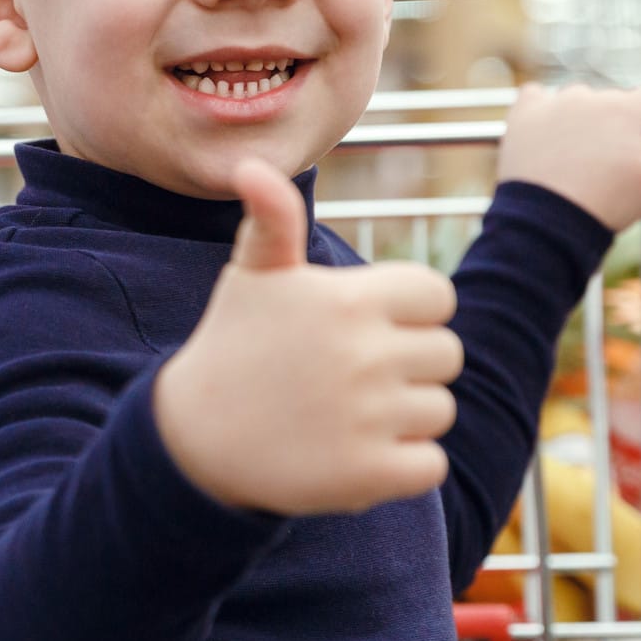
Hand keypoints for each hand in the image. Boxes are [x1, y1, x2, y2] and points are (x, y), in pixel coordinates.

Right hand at [153, 160, 462, 516]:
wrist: (193, 438)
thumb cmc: (233, 346)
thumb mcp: (252, 276)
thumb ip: (273, 220)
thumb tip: (249, 165)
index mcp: (349, 300)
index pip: (437, 297)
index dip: (409, 312)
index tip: (366, 327)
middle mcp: (365, 355)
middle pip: (447, 355)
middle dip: (410, 366)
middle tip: (351, 376)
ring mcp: (369, 417)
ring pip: (439, 411)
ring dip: (404, 418)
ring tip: (346, 415)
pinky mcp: (369, 474)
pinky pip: (430, 466)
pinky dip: (402, 466)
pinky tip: (353, 452)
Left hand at [497, 82, 640, 231]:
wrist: (547, 221)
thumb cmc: (606, 202)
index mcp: (624, 109)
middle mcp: (587, 97)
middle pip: (614, 101)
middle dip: (619, 125)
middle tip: (613, 160)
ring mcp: (552, 104)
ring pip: (578, 102)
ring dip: (584, 120)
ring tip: (579, 157)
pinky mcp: (523, 115)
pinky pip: (538, 98)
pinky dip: (546, 112)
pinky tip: (550, 135)